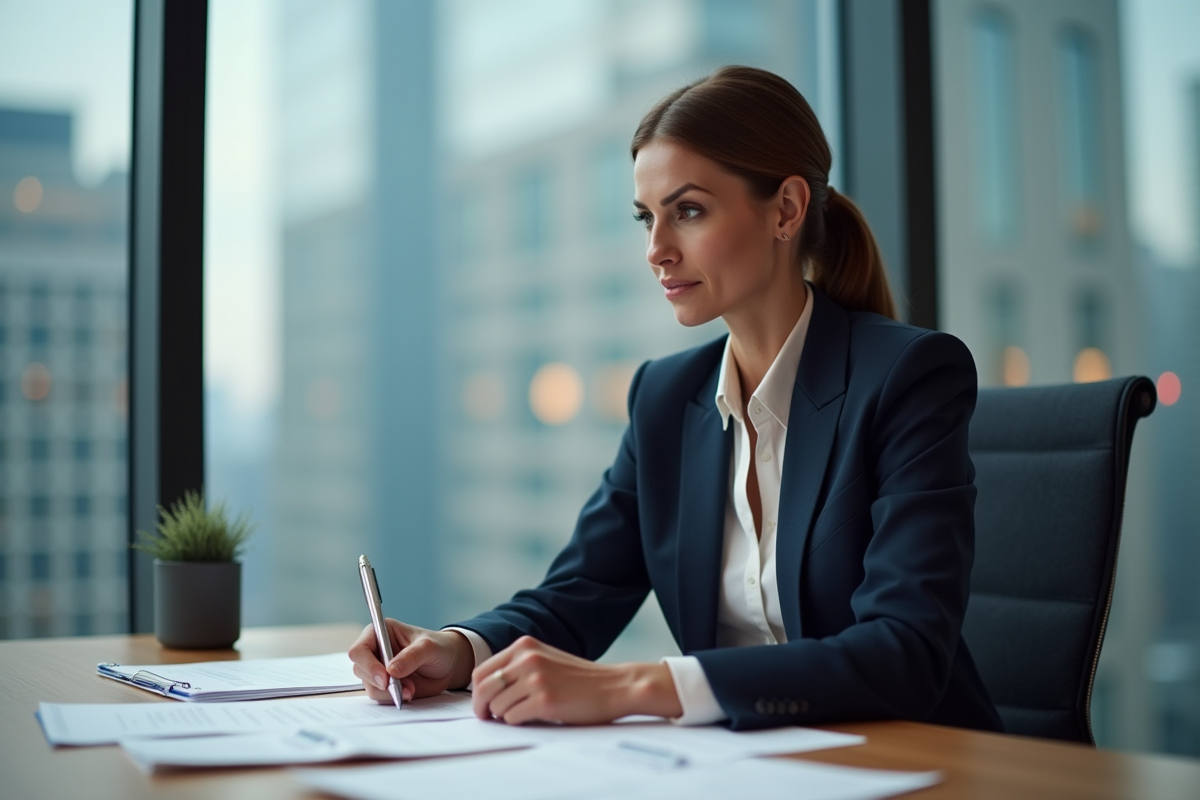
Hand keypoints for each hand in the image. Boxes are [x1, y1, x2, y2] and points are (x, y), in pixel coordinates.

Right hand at [348, 620, 473, 703]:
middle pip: (360, 670)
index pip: (359, 649)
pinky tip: (409, 692)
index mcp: (380, 632)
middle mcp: (375, 650)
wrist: (448, 665)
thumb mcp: (430, 647)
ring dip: (389, 692)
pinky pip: (380, 696)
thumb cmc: (439, 648)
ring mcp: (378, 669)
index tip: (384, 678)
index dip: (368, 664)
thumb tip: (391, 670)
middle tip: (403, 687)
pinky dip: (393, 698)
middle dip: (380, 682)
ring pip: (370, 686)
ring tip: (411, 688)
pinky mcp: (384, 685)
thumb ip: (412, 656)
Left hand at [470, 636, 682, 724]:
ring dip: (505, 716)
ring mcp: (536, 679)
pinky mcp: (545, 701)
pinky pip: (513, 718)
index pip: (482, 670)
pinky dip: (519, 722)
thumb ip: (518, 667)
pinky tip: (535, 717)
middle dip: (482, 708)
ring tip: (524, 714)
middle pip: (483, 688)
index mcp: (525, 646)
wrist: (615, 686)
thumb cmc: (580, 680)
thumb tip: (485, 691)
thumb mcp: (546, 660)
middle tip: (489, 718)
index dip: (477, 693)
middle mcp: (527, 659)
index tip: (482, 706)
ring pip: (497, 706)